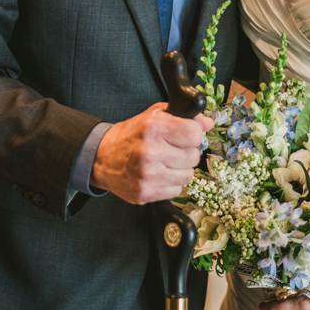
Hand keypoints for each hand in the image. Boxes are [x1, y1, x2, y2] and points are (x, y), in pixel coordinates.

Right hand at [90, 103, 212, 203]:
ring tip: (164, 163)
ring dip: (180, 170)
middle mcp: (150, 151)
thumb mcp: (153, 116)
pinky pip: (176, 190)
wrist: (102, 158)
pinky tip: (158, 175)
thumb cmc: (130, 136)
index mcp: (153, 127)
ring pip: (188, 175)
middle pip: (193, 156)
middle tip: (171, 150)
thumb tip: (208, 123)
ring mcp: (148, 175)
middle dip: (186, 153)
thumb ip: (182, 116)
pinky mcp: (145, 193)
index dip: (194, 135)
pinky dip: (171, 183)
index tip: (186, 135)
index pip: (194, 134)